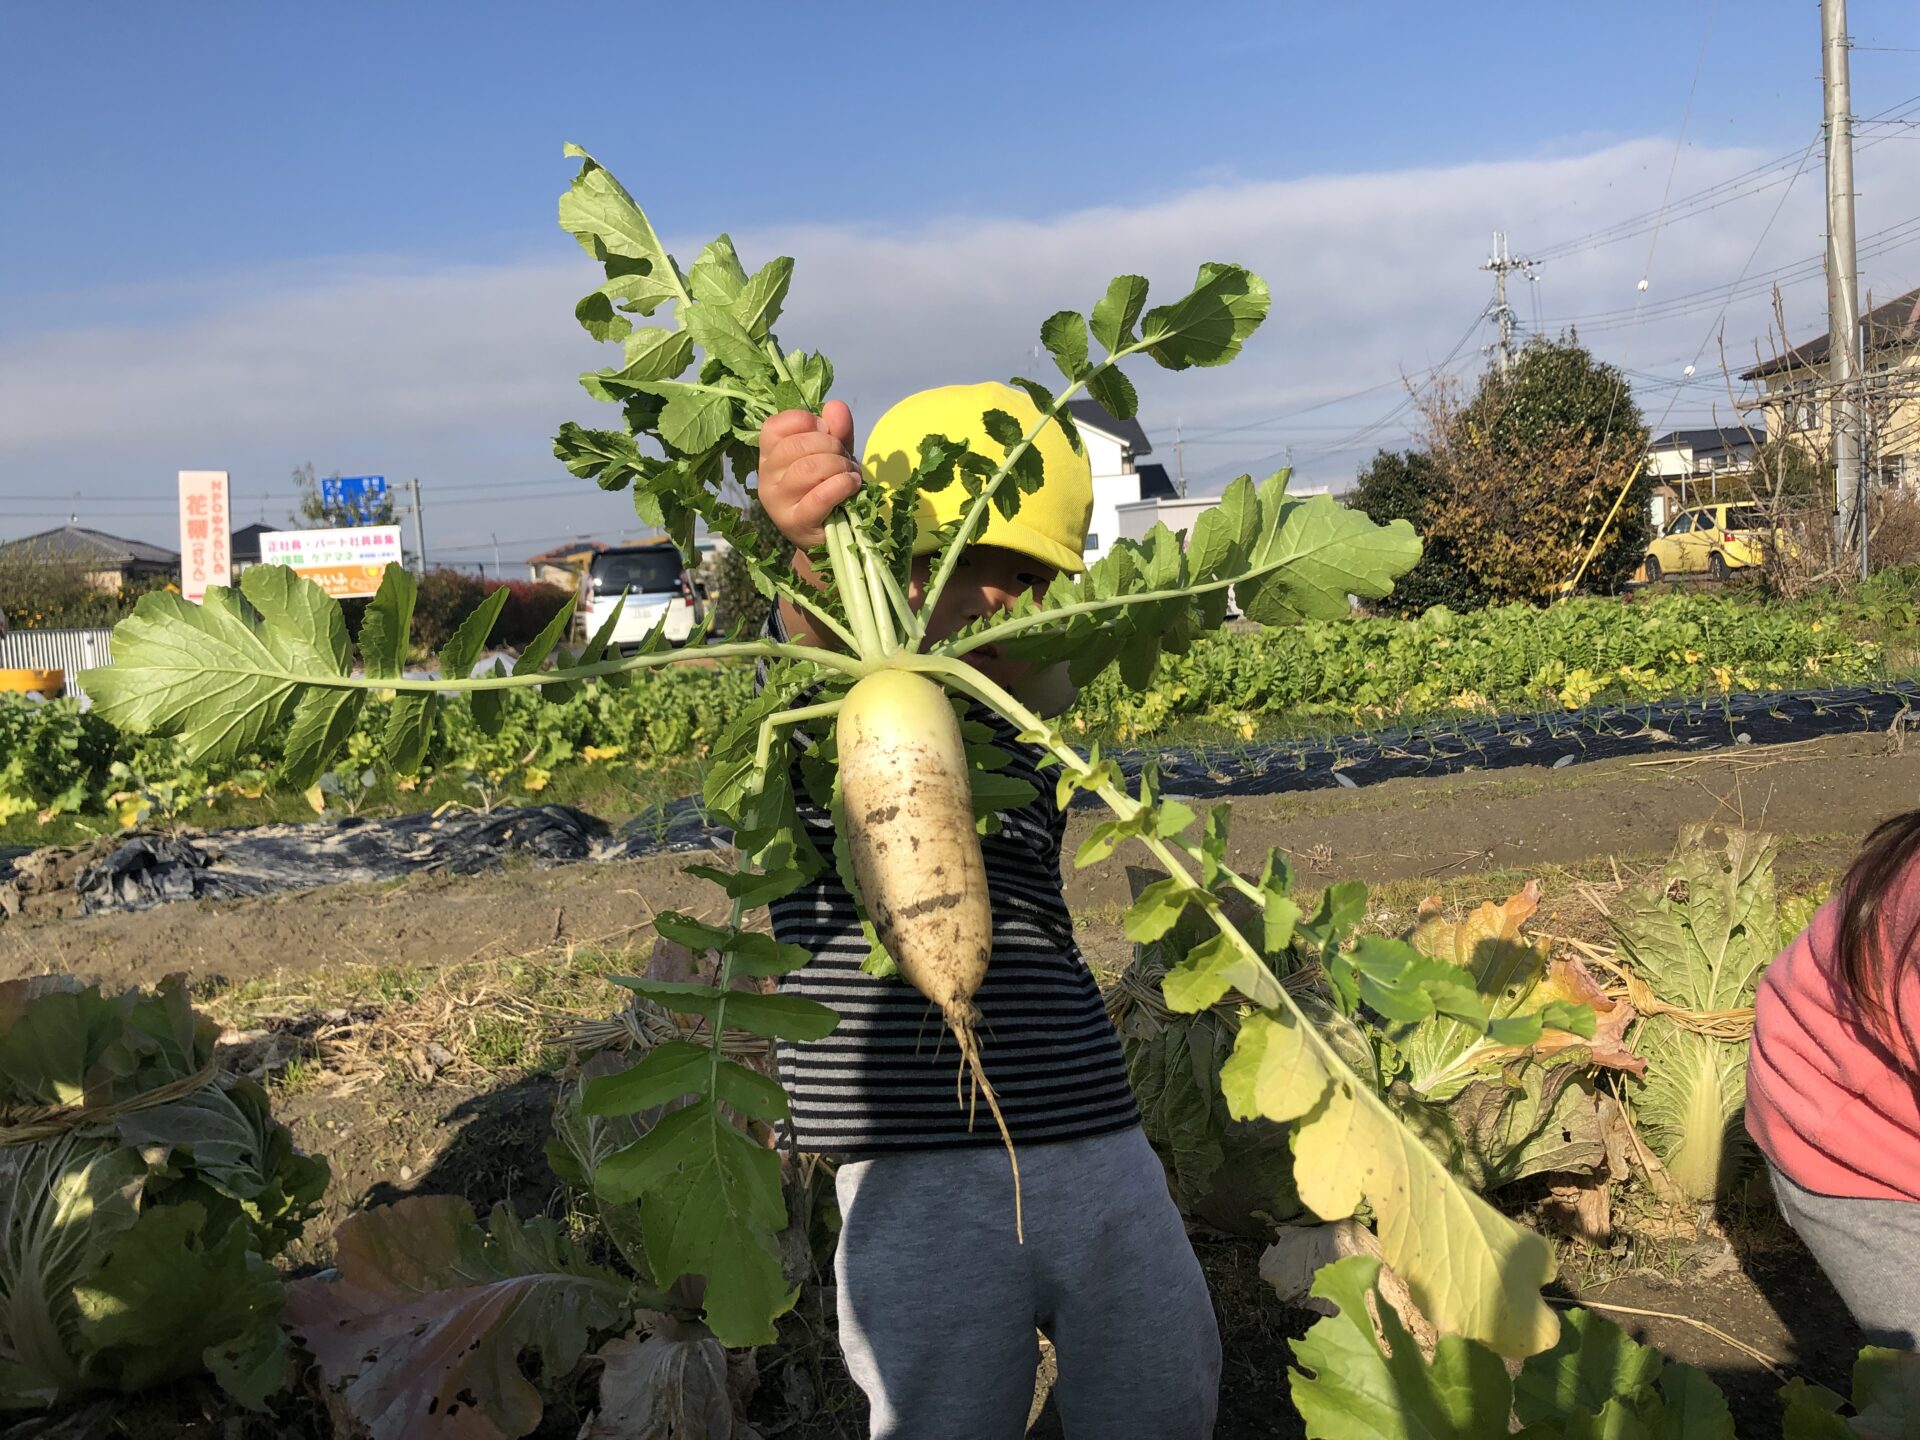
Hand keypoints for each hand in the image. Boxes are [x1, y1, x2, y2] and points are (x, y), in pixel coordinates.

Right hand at [757, 399, 860, 548]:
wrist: (828, 537)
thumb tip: (835, 406)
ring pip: (806, 469)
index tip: (825, 431)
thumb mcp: (833, 456)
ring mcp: (777, 502)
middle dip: (830, 446)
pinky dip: (841, 485)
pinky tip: (852, 485)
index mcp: (770, 455)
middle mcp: (766, 477)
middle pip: (794, 446)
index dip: (805, 422)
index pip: (774, 426)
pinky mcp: (794, 523)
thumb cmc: (827, 490)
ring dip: (838, 466)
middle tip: (844, 458)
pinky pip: (817, 497)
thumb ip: (836, 431)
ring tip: (850, 474)